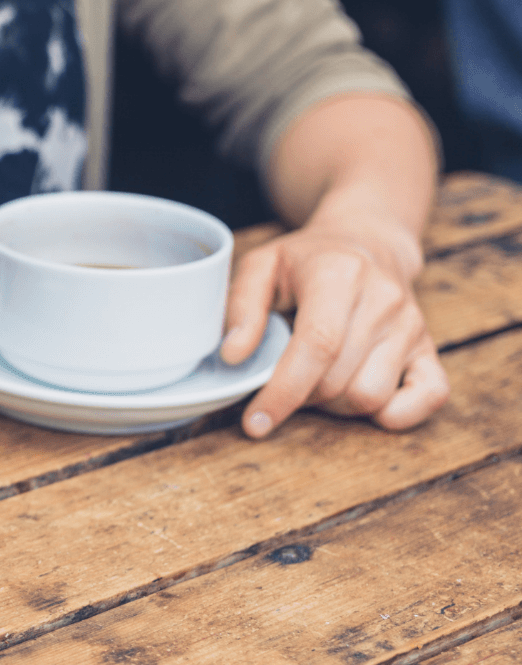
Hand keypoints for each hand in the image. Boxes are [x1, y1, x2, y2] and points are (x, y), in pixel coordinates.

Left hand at [221, 213, 447, 437]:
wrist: (368, 243)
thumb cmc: (306, 261)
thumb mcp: (261, 266)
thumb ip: (240, 307)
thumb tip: (234, 356)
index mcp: (339, 274)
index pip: (318, 345)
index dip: (284, 391)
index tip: (256, 422)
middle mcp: (384, 300)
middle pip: (339, 380)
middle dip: (301, 397)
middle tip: (285, 381)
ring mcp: (412, 325)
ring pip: (371, 397)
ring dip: (335, 405)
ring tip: (317, 380)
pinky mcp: (430, 347)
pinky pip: (429, 397)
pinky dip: (394, 413)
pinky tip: (359, 398)